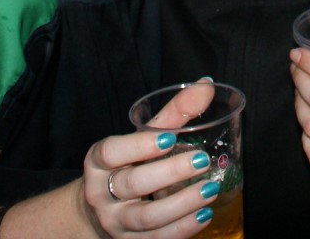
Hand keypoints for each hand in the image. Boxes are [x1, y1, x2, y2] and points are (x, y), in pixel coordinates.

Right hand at [85, 88, 221, 238]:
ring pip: (146, 218)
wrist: (100, 210)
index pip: (111, 153)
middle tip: (202, 160)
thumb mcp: (141, 139)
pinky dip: (182, 229)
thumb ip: (173, 114)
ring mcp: (116, 222)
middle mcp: (102, 193)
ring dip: (181, 205)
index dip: (138, 145)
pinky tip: (204, 215)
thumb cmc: (127, 166)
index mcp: (99, 162)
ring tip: (210, 189)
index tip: (168, 138)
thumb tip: (207, 85)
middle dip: (169, 173)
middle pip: (132, 184)